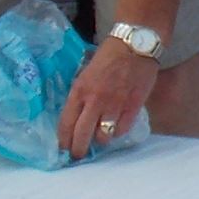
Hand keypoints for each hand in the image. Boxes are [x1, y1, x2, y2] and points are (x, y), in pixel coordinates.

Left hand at [61, 37, 158, 160]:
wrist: (135, 44)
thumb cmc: (108, 57)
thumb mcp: (85, 75)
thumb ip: (81, 96)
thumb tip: (77, 117)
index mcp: (79, 92)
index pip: (65, 125)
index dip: (63, 141)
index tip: (64, 148)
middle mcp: (94, 101)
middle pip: (82, 135)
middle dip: (78, 150)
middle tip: (79, 154)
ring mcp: (115, 104)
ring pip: (103, 136)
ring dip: (100, 140)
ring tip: (100, 138)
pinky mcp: (134, 104)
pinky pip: (122, 128)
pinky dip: (118, 131)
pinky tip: (116, 128)